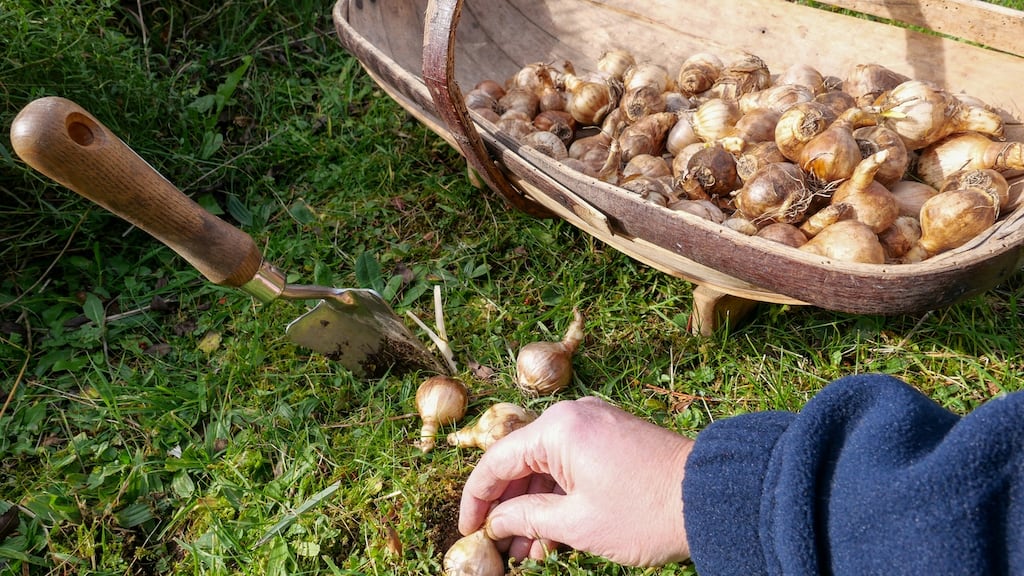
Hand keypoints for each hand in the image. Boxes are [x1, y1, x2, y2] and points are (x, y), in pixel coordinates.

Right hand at [458, 396, 693, 566]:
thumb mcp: (577, 523)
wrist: (711, 498)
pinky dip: (558, 494)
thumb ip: (527, 518)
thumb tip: (497, 523)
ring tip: (525, 549)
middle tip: (496, 545)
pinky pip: (571, 462)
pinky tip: (552, 531)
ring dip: (533, 504)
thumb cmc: (644, 512)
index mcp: (558, 429)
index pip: (496, 461)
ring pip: (546, 464)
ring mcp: (595, 424)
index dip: (477, 499)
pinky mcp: (613, 436)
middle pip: (520, 460)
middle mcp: (573, 416)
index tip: (467, 530)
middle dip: (506, 506)